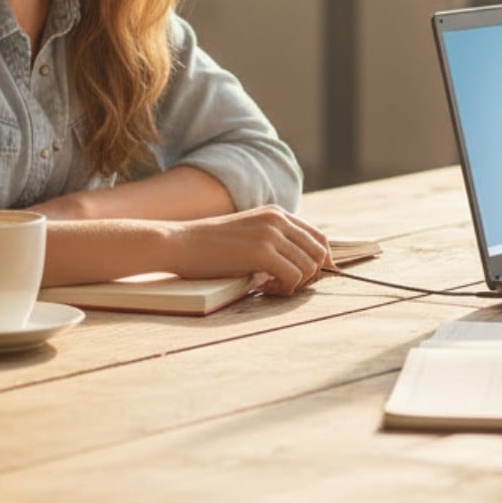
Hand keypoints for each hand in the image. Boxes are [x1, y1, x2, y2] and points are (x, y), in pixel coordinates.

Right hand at [159, 206, 331, 295]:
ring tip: (270, 287)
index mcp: (276, 213)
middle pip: (319, 251)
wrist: (180, 243)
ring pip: (309, 266)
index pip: (317, 236)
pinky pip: (294, 276)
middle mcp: (278, 219)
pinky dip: (285, 289)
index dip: (321, 260)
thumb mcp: (247, 234)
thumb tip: (301, 266)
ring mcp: (271, 234)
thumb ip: (272, 241)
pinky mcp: (262, 252)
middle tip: (288, 286)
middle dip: (312, 274)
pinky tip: (263, 288)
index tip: (311, 279)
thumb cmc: (209, 247)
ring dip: (295, 284)